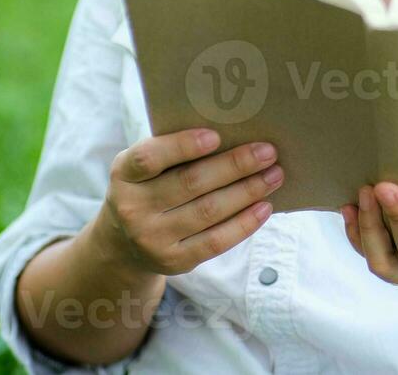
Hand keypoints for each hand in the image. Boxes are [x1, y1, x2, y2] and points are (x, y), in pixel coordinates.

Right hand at [94, 128, 282, 275]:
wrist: (123, 244)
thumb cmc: (146, 188)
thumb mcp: (143, 168)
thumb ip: (171, 152)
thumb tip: (233, 135)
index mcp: (123, 174)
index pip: (149, 158)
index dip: (182, 146)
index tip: (217, 136)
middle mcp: (132, 208)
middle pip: (190, 183)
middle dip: (235, 165)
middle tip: (268, 152)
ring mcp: (152, 239)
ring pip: (208, 211)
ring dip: (247, 191)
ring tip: (274, 175)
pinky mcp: (173, 261)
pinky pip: (216, 241)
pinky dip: (244, 223)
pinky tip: (265, 207)